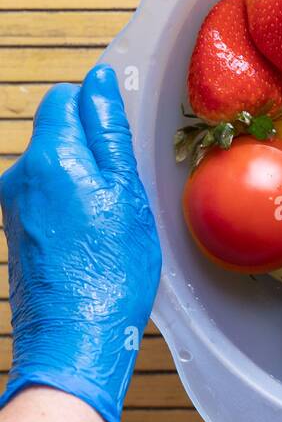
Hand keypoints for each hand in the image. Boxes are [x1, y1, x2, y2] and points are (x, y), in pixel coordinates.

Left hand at [0, 65, 160, 421]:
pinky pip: (50, 195)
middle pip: (58, 131)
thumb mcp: (127, 193)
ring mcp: (14, 204)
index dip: (98, 110)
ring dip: (86, 179)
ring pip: (57, 165)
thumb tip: (99, 81)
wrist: (74, 340)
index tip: (125, 142)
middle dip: (93, 148)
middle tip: (126, 191)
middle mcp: (19, 175)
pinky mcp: (18, 229)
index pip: (64, 97)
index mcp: (48, 157)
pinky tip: (95, 238)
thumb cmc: (108, 272)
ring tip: (113, 221)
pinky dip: (75, 205)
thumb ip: (109, 131)